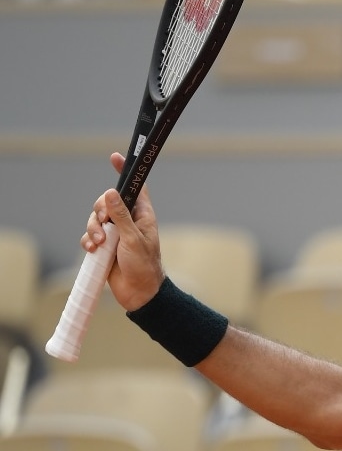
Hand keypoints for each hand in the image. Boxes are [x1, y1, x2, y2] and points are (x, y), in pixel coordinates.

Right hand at [81, 153, 165, 309]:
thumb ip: (120, 216)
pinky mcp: (104, 246)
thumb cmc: (144, 265)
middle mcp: (128, 221)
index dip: (125, 172)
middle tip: (103, 223)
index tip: (115, 157)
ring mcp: (115, 233)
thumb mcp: (133, 239)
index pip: (135, 187)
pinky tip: (92, 249)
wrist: (139, 293)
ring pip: (95, 219)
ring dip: (93, 229)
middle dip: (100, 210)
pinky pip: (89, 235)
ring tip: (99, 244)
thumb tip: (110, 193)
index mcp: (142, 214)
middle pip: (106, 202)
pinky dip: (88, 240)